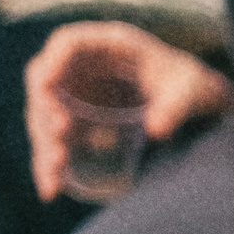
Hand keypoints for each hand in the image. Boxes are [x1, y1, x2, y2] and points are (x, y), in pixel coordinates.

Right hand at [25, 21, 232, 201]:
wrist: (190, 103)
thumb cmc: (188, 85)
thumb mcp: (190, 90)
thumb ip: (176, 106)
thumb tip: (156, 131)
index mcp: (108, 46)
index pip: (67, 43)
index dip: (51, 62)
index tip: (43, 85)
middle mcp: (83, 68)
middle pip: (47, 85)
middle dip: (45, 113)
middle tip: (59, 138)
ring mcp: (75, 96)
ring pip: (45, 119)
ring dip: (45, 146)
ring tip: (54, 175)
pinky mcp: (77, 123)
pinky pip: (56, 143)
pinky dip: (51, 166)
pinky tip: (51, 190)